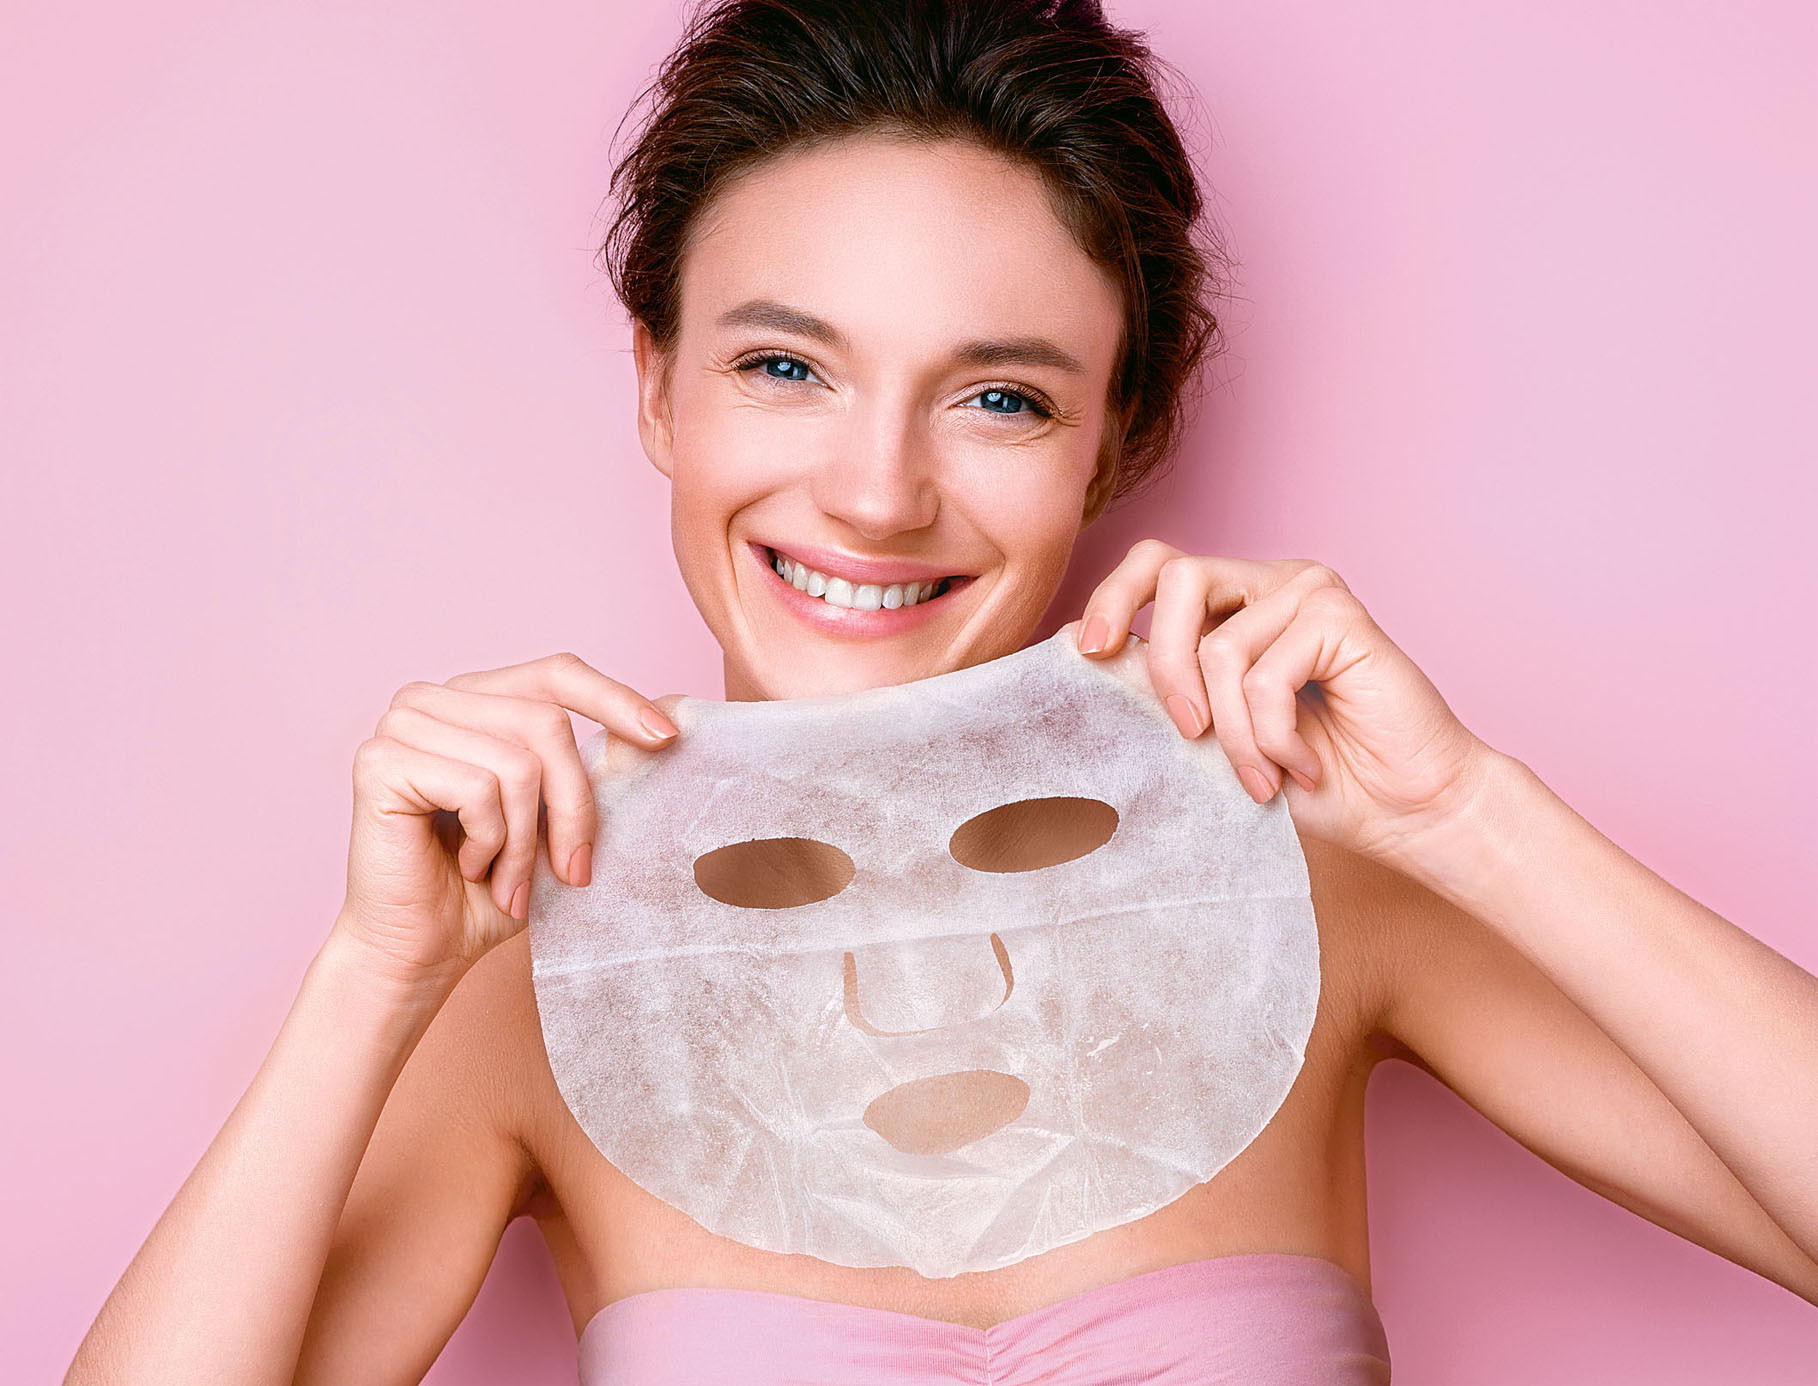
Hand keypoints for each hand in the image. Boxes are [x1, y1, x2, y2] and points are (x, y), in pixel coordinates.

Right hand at [332, 652, 679, 988]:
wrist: (423, 951)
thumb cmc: (491, 889)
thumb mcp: (558, 821)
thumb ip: (594, 771)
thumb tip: (669, 720)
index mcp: (478, 699)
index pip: (557, 674)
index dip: (615, 699)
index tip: (668, 738)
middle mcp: (435, 698)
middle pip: (548, 722)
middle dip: (575, 807)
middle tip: (573, 872)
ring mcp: (402, 724)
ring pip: (518, 762)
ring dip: (526, 841)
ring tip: (509, 880)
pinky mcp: (379, 761)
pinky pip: (478, 789)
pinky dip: (490, 843)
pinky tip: (468, 867)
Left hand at [1075, 541, 1496, 864]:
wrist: (1406, 813)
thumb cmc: (1311, 782)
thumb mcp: (1216, 737)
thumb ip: (1168, 693)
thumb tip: (1087, 662)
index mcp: (1236, 604)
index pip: (1155, 566)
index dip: (1112, 598)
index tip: (1089, 653)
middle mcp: (1271, 584)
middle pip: (1177, 576)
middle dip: (1166, 664)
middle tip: (1186, 732)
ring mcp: (1309, 593)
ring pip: (1220, 648)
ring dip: (1233, 734)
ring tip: (1261, 779)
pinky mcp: (1342, 617)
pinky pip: (1266, 676)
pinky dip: (1273, 738)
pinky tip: (1302, 768)